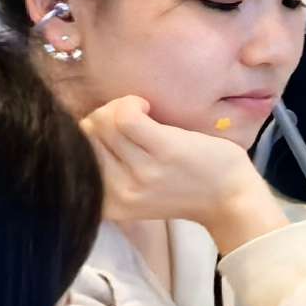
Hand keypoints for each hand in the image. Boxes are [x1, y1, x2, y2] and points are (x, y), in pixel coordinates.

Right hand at [78, 97, 275, 231]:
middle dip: (103, 117)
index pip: (75, 153)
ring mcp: (141, 173)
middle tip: (131, 119)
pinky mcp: (164, 151)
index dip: (91, 132)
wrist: (230, 198)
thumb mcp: (136, 190)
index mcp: (109, 203)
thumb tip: (85, 125)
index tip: (114, 131)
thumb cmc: (185, 187)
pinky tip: (148, 107)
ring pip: (104, 123)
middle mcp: (120, 191)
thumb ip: (109, 168)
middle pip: (86, 134)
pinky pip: (125, 116)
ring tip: (142, 113)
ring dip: (120, 107)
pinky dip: (130, 103)